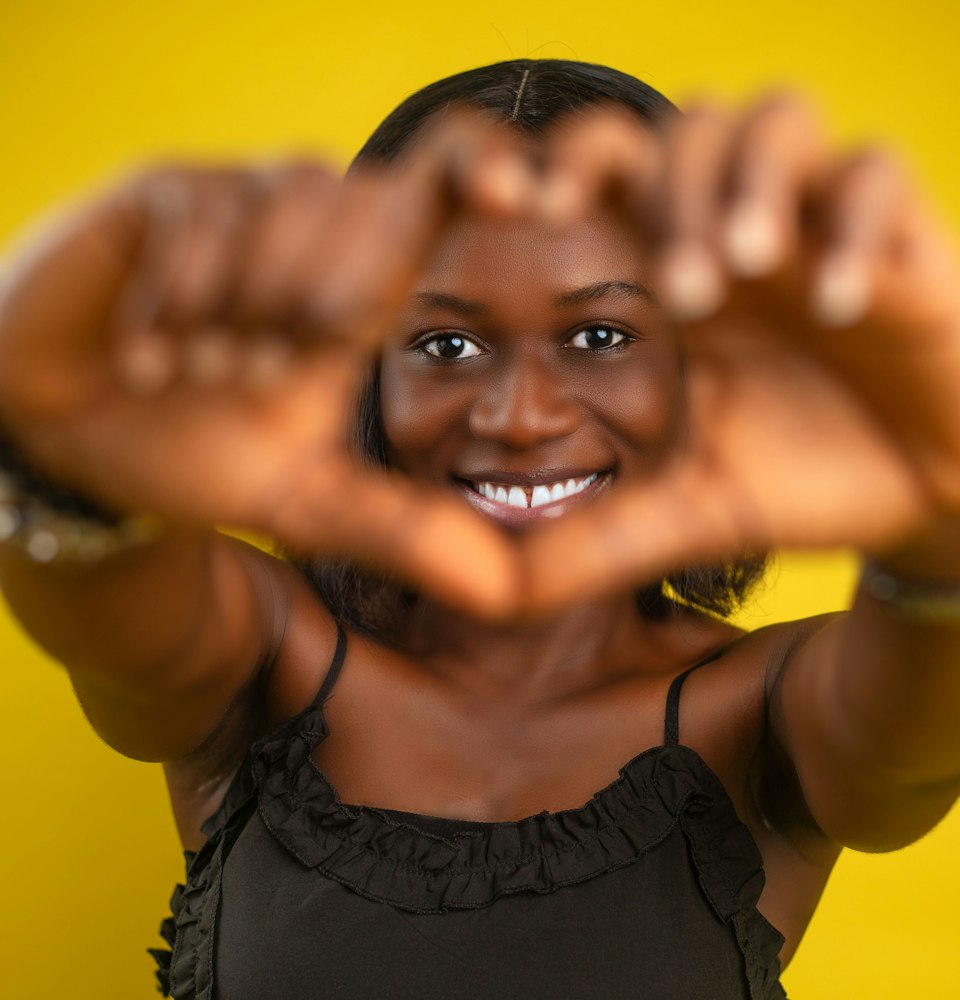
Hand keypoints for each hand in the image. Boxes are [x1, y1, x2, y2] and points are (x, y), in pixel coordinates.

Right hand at [0, 116, 536, 614]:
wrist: (68, 443)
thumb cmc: (192, 454)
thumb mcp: (313, 505)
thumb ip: (408, 535)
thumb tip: (505, 593)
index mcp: (361, 292)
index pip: (443, 192)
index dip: (492, 170)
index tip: (531, 195)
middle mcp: (312, 233)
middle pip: (381, 201)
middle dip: (326, 305)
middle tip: (252, 378)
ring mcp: (241, 202)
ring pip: (297, 205)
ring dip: (251, 312)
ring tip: (196, 369)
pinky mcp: (169, 190)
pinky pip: (208, 218)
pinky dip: (182, 302)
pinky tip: (144, 352)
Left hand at [520, 97, 959, 610]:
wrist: (917, 499)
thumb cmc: (793, 483)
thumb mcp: (682, 517)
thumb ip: (590, 546)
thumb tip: (489, 596)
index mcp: (679, 282)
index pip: (614, 174)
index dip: (567, 166)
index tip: (534, 212)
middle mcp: (742, 239)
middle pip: (688, 124)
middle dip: (670, 185)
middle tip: (679, 291)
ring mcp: (822, 228)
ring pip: (777, 120)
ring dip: (749, 183)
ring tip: (745, 268)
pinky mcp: (907, 240)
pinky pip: (879, 176)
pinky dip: (854, 227)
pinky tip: (841, 305)